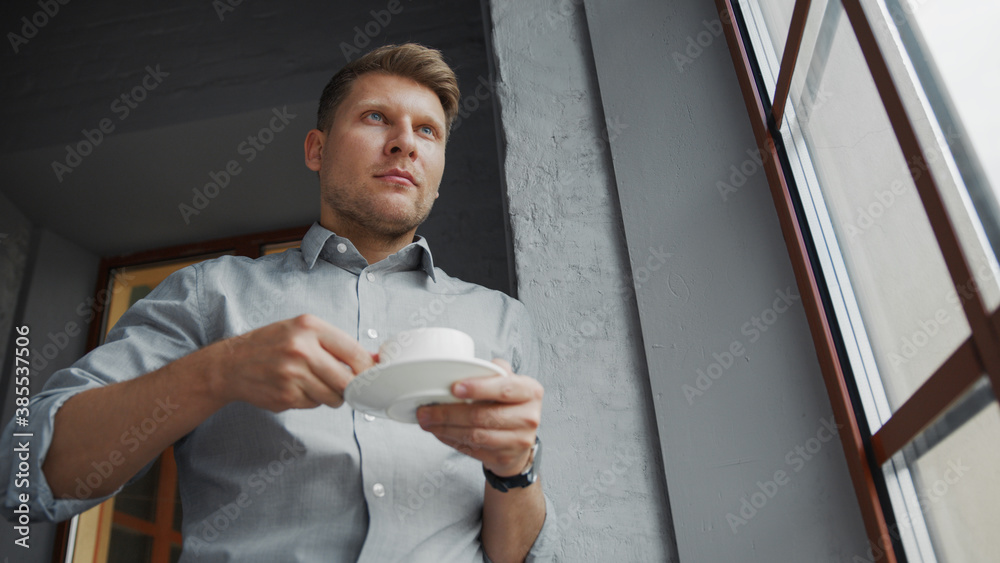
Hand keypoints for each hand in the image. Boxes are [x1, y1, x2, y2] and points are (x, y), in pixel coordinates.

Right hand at [205, 314, 374, 411]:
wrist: (231, 364)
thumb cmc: (272, 345)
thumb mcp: (302, 331)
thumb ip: (337, 344)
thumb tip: (374, 359)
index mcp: (309, 327)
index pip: (354, 351)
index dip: (368, 368)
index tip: (371, 375)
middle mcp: (301, 349)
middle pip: (347, 380)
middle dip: (350, 387)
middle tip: (346, 385)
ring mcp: (293, 374)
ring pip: (333, 396)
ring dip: (331, 396)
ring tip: (315, 384)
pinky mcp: (286, 395)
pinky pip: (314, 404)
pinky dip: (311, 400)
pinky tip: (296, 388)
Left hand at [416, 359, 542, 475]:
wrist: (520, 438)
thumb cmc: (509, 404)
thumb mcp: (508, 382)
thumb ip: (493, 372)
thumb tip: (465, 366)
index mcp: (530, 392)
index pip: (504, 389)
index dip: (478, 388)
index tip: (454, 388)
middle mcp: (528, 417)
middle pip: (483, 416)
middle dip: (449, 413)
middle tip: (425, 410)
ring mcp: (518, 440)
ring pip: (475, 435)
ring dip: (445, 429)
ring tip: (427, 422)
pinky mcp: (504, 458)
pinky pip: (472, 449)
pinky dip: (451, 440)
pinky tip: (439, 432)